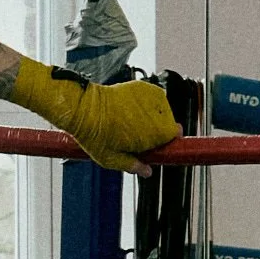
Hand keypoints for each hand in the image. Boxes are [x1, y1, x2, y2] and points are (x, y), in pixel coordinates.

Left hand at [11, 62, 178, 173]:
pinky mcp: (143, 86)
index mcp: (156, 132)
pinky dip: (146, 104)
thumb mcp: (112, 159)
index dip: (164, 142)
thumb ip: (134, 166)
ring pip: (162, 110)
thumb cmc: (96, 135)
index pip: (174, 137)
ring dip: (152, 116)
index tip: (155, 146)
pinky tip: (130, 110)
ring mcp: (152, 96)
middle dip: (156, 130)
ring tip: (130, 122)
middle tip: (135, 136)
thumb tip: (147, 172)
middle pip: (168, 123)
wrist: (84, 108)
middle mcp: (159, 112)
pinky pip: (153, 98)